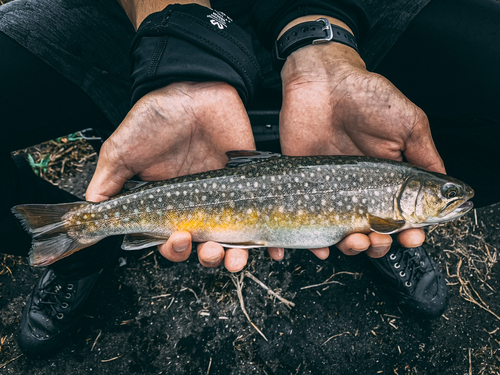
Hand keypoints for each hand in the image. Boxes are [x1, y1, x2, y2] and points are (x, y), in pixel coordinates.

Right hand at [86, 81, 261, 270]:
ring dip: (235, 256)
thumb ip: (109, 180)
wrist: (193, 87)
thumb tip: (91, 209)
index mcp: (168, 203)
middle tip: (209, 250)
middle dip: (207, 257)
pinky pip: (260, 215)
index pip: (170, 240)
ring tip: (235, 258)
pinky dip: (268, 238)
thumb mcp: (123, 149)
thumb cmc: (156, 118)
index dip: (173, 249)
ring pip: (232, 239)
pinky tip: (271, 249)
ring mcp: (224, 196)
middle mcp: (197, 205)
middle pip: (203, 246)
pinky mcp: (247, 183)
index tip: (177, 239)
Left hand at [278, 42, 445, 257]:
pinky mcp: (304, 185)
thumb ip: (425, 156)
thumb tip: (449, 187)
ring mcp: (331, 189)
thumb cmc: (367, 96)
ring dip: (351, 247)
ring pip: (342, 232)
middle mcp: (360, 188)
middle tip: (380, 237)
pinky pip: (307, 221)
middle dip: (379, 244)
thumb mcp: (408, 123)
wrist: (321, 80)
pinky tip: (319, 247)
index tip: (411, 236)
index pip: (402, 216)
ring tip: (353, 240)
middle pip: (373, 231)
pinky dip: (312, 241)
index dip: (409, 231)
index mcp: (388, 177)